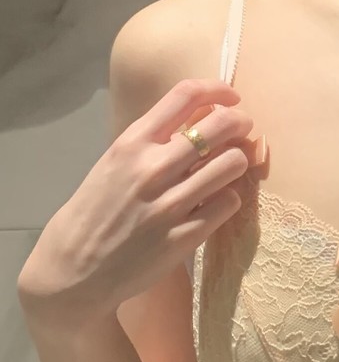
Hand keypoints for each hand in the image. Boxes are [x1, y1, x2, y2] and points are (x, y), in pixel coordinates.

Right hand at [17, 79, 260, 327]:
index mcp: (131, 143)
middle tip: (242, 131)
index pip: (185, 95)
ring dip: (238, 161)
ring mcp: (170, 204)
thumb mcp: (112, 164)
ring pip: (233, 162)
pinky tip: (218, 202)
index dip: (217, 90)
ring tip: (231, 168)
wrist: (73, 271)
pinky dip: (229, 198)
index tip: (230, 99)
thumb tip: (198, 122)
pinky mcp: (184, 236)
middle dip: (240, 123)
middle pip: (220, 124)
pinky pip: (229, 203)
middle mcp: (152, 168)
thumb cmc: (94, 212)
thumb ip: (151, 143)